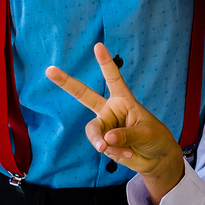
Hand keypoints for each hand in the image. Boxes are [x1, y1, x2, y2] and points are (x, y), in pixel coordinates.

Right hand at [46, 42, 186, 204]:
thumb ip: (125, 135)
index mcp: (123, 100)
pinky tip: (128, 154)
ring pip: (93, 131)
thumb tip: (104, 140)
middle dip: (66, 82)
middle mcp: (110, 110)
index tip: (98, 46)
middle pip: (84, 95)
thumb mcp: (145, 133)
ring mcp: (104, 126)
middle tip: (49, 69)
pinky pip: (101, 148)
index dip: (105, 63)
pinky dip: (115, 153)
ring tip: (117, 150)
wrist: (155, 158)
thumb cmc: (155, 138)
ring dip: (103, 143)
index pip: (113, 78)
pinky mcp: (102, 143)